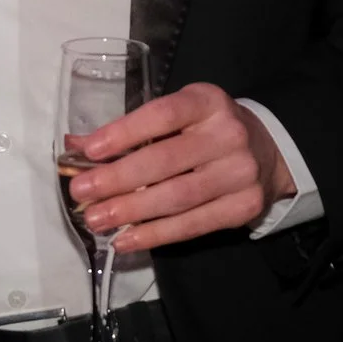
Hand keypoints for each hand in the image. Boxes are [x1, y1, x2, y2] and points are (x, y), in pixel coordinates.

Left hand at [67, 82, 293, 251]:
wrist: (267, 151)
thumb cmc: (206, 129)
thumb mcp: (176, 116)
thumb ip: (130, 130)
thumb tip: (75, 146)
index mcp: (207, 102)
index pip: (161, 116)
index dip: (124, 133)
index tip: (89, 151)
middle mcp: (228, 134)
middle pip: (165, 161)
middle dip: (118, 179)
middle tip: (81, 193)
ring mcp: (240, 173)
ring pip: (177, 198)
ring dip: (131, 212)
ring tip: (96, 220)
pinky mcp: (244, 207)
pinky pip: (193, 225)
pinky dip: (156, 235)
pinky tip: (126, 239)